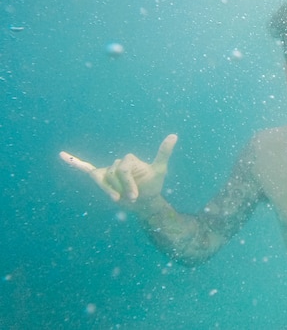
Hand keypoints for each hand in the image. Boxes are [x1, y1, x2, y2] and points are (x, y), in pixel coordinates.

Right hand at [59, 134, 177, 203]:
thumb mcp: (160, 170)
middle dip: (121, 188)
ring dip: (110, 191)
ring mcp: (107, 170)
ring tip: (120, 198)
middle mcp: (116, 162)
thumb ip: (164, 153)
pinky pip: (85, 168)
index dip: (128, 183)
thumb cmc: (153, 185)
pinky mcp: (100, 178)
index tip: (135, 197)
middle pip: (112, 176)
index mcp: (129, 159)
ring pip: (100, 180)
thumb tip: (174, 135)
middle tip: (131, 198)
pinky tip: (62, 155)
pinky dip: (73, 162)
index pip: (122, 169)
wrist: (145, 201)